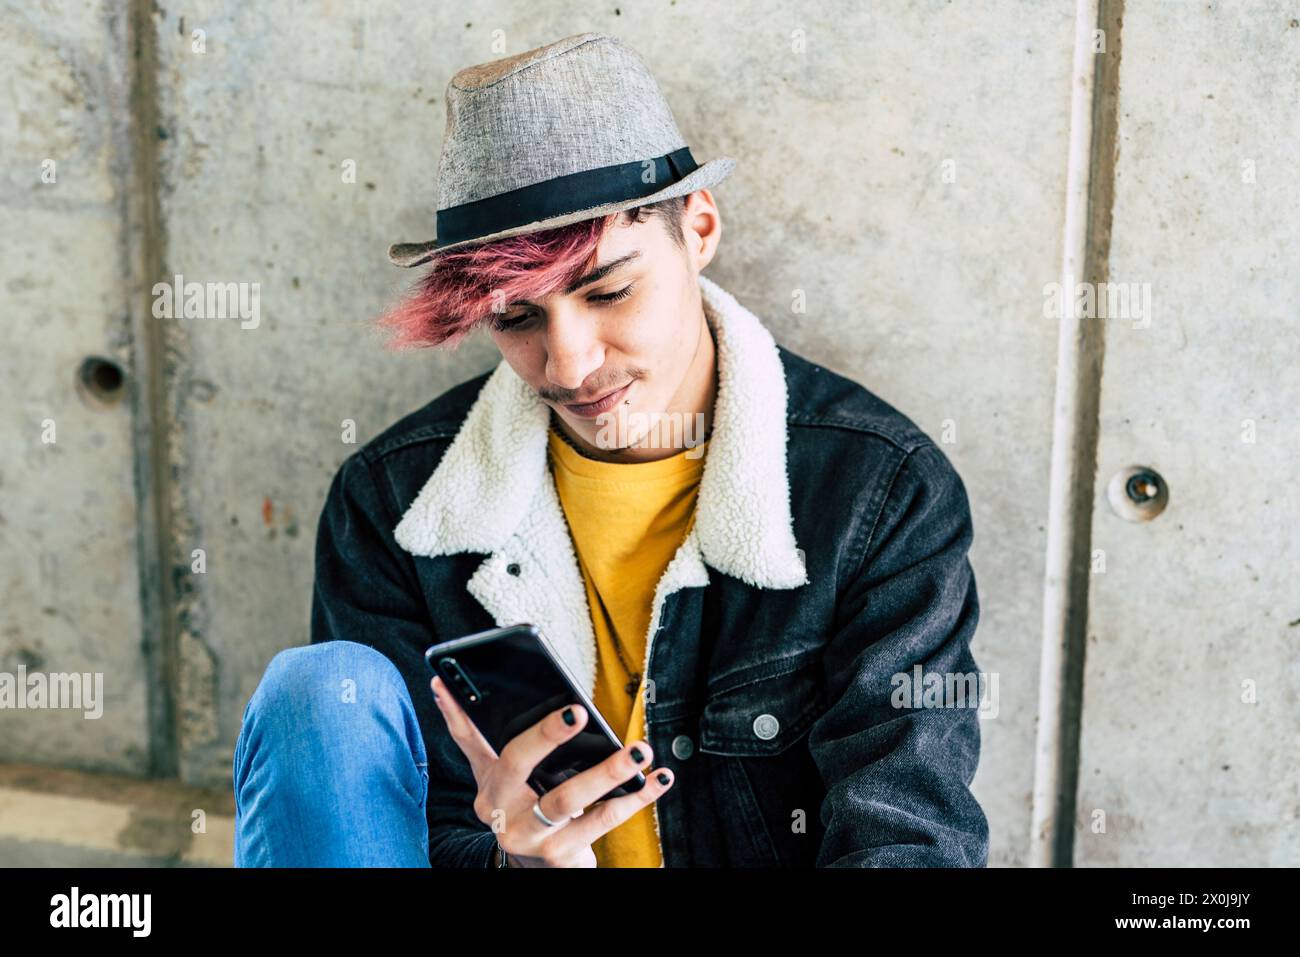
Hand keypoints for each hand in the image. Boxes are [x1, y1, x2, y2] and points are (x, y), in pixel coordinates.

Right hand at [431, 674, 673, 867]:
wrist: (537, 865)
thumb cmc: (521, 805)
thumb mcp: (494, 774)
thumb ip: (471, 735)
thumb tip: (441, 686)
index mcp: (486, 785)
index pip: (471, 741)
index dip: (463, 713)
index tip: (460, 681)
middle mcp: (501, 812)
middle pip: (518, 765)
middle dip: (545, 736)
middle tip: (576, 712)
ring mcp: (530, 836)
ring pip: (567, 798)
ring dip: (606, 772)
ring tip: (639, 750)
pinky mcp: (561, 855)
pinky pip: (603, 821)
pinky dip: (636, 798)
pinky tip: (659, 779)